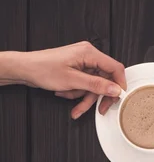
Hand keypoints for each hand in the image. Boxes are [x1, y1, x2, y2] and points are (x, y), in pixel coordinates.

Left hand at [3, 41, 126, 118]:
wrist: (26, 69)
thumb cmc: (44, 69)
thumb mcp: (73, 80)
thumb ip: (97, 85)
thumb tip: (115, 89)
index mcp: (89, 53)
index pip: (115, 68)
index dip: (119, 84)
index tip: (119, 97)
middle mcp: (88, 56)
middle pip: (105, 80)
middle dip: (99, 96)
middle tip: (99, 108)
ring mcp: (82, 63)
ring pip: (93, 85)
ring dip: (84, 98)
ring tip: (76, 107)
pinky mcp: (77, 70)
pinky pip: (84, 85)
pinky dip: (77, 93)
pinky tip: (66, 94)